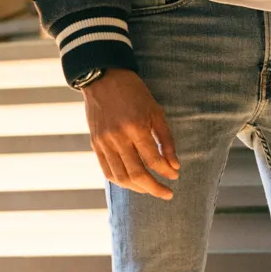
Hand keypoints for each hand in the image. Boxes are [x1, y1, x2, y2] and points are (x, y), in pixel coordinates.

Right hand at [81, 69, 178, 198]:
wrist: (103, 77)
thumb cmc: (134, 93)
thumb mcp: (156, 111)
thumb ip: (166, 139)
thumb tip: (174, 165)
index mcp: (137, 127)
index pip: (154, 160)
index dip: (167, 172)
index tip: (175, 176)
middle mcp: (119, 137)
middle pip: (137, 174)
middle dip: (155, 188)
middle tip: (167, 194)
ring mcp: (104, 142)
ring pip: (121, 177)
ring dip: (138, 188)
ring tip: (150, 189)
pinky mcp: (95, 144)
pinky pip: (107, 171)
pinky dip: (120, 181)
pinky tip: (132, 183)